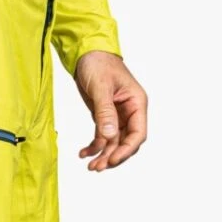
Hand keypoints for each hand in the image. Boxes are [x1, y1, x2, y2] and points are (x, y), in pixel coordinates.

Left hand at [74, 51, 147, 170]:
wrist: (86, 53)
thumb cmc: (98, 63)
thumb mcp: (101, 87)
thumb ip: (105, 112)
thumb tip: (109, 136)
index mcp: (136, 103)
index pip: (138, 133)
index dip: (126, 150)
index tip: (112, 159)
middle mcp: (130, 111)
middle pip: (126, 142)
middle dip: (113, 156)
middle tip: (97, 167)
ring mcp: (117, 115)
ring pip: (114, 142)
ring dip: (103, 154)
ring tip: (90, 166)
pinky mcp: (104, 116)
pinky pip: (102, 137)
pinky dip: (94, 146)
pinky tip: (83, 153)